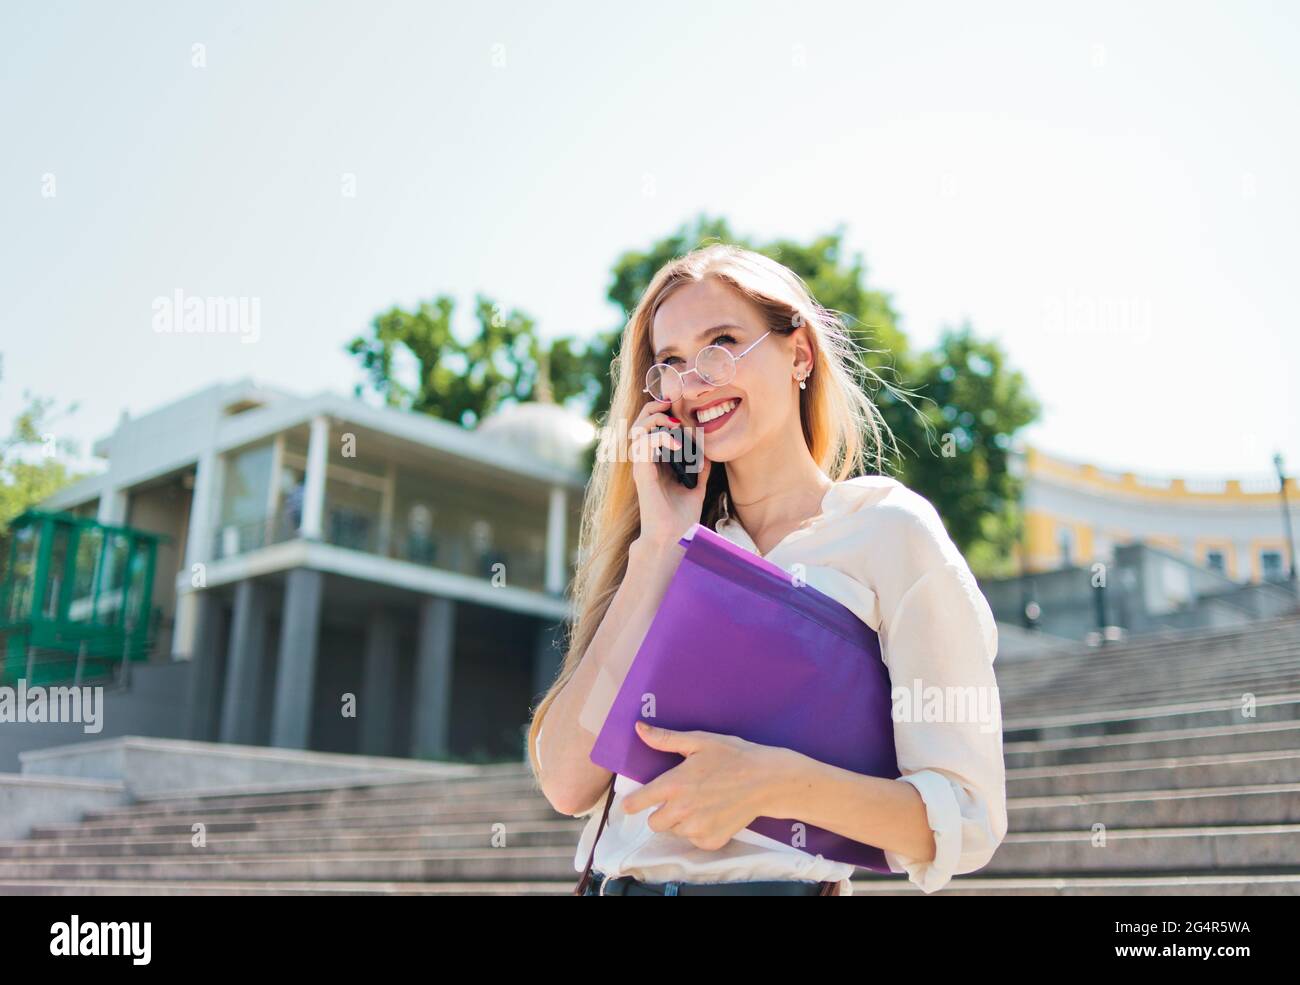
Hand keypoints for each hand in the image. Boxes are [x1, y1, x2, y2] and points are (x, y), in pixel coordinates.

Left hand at [619, 721, 785, 850]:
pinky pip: (694, 840)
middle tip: (679, 798)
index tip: (633, 802)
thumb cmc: (734, 756)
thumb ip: (666, 739)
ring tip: (700, 804)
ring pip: (674, 832)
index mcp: (674, 785)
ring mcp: (697, 829)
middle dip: (661, 812)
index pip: (637, 803)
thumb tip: (639, 729)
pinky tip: (712, 814)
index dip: (632, 802)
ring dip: (680, 822)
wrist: (767, 781)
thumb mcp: (700, 741)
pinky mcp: (711, 842)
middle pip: (654, 823)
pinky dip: (699, 831)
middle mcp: (682, 811)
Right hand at [628, 398, 711, 546]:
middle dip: (653, 408)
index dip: (660, 412)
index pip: (650, 428)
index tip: (677, 406)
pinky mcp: (642, 473)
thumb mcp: (695, 486)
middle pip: (639, 423)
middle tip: (671, 404)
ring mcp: (642, 467)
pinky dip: (661, 437)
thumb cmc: (681, 517)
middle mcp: (646, 462)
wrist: (673, 537)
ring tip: (674, 423)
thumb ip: (699, 469)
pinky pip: (644, 445)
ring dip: (655, 420)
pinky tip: (678, 444)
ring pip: (637, 430)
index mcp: (655, 463)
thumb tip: (708, 453)